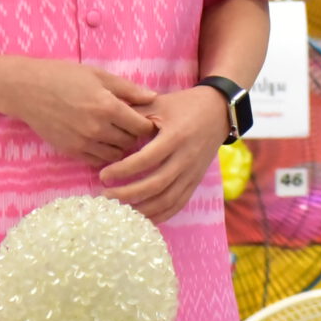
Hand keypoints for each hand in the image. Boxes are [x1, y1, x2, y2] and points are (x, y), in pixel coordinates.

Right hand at [0, 59, 157, 164]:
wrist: (28, 90)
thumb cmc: (65, 76)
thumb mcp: (100, 76)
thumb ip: (129, 89)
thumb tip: (154, 97)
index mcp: (108, 107)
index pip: (142, 127)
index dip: (147, 123)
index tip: (145, 118)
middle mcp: (97, 128)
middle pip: (131, 142)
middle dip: (134, 134)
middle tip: (131, 124)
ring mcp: (83, 142)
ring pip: (116, 154)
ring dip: (120, 145)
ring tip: (115, 131)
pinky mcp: (71, 151)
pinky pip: (98, 161)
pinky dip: (104, 153)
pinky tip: (101, 140)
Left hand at [100, 87, 231, 226]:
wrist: (218, 110)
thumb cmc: (183, 105)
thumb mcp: (158, 103)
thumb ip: (133, 116)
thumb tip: (106, 127)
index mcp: (175, 136)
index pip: (146, 160)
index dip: (123, 170)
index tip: (103, 175)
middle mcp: (186, 157)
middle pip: (156, 185)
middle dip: (128, 194)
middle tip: (105, 196)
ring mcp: (193, 172)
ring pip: (167, 199)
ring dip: (142, 209)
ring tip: (119, 209)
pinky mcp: (195, 181)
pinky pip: (178, 204)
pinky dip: (160, 214)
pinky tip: (142, 217)